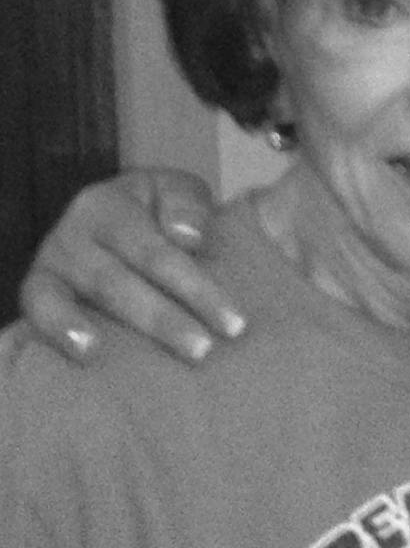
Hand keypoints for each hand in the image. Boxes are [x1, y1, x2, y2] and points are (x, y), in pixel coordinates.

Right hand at [17, 168, 241, 364]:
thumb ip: (187, 206)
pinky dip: (61, 329)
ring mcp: (53, 260)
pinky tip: (88, 353)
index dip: (197, 289)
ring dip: (133, 327)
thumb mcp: (177, 193)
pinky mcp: (36, 288)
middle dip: (167, 318)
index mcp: (110, 203)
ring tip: (157, 354)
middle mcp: (76, 230)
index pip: (158, 251)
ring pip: (94, 295)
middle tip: (204, 350)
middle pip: (124, 279)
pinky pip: (40, 308)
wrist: (114, 216)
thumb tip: (187, 238)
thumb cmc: (156, 210)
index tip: (234, 324)